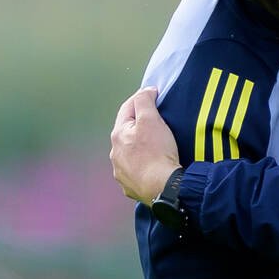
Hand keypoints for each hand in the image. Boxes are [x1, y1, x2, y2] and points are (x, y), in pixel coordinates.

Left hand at [110, 87, 179, 202]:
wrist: (163, 187)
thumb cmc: (157, 153)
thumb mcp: (151, 119)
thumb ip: (144, 101)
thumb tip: (145, 91)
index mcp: (118, 135)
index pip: (127, 109)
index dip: (141, 99)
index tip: (154, 95)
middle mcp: (115, 154)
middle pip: (128, 132)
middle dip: (140, 125)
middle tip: (157, 122)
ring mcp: (121, 172)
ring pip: (130, 153)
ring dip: (139, 147)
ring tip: (155, 147)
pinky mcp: (130, 186)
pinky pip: (135, 171)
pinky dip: (142, 165)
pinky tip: (153, 166)